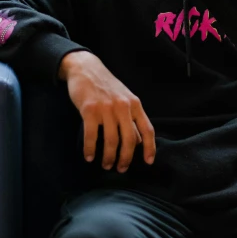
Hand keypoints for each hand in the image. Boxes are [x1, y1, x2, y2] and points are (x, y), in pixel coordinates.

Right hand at [59, 50, 155, 171]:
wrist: (86, 68)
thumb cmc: (106, 86)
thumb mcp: (125, 98)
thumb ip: (132, 117)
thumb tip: (138, 141)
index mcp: (134, 104)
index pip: (147, 129)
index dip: (150, 148)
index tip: (148, 162)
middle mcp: (123, 106)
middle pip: (129, 140)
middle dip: (126, 158)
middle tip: (121, 169)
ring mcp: (106, 108)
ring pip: (111, 141)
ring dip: (109, 157)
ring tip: (106, 164)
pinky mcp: (89, 110)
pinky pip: (92, 136)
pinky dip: (90, 149)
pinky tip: (89, 156)